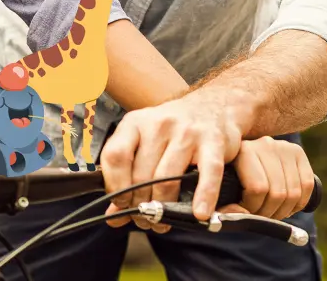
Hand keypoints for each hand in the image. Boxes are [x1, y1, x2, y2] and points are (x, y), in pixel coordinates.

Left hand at [99, 90, 243, 230]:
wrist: (212, 105)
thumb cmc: (172, 129)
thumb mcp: (144, 142)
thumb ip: (126, 175)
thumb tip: (113, 215)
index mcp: (136, 122)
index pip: (115, 156)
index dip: (115, 186)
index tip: (120, 204)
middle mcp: (159, 124)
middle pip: (141, 174)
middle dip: (141, 205)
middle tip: (145, 220)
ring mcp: (187, 131)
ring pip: (167, 179)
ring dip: (164, 208)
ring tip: (163, 221)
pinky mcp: (213, 141)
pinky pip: (207, 173)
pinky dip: (204, 196)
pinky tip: (199, 212)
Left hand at [220, 136, 314, 220]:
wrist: (245, 154)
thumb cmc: (231, 177)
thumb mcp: (225, 187)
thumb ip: (228, 204)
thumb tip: (237, 214)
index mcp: (244, 151)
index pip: (258, 188)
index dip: (254, 208)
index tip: (246, 213)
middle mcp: (265, 145)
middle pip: (277, 193)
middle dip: (269, 213)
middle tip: (261, 217)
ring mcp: (284, 147)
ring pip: (293, 193)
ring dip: (283, 211)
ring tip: (272, 212)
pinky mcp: (298, 152)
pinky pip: (307, 186)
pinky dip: (299, 204)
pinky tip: (287, 206)